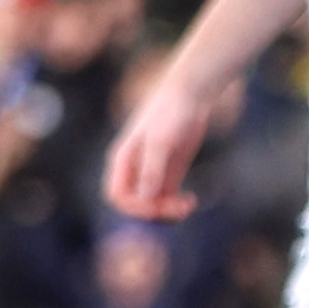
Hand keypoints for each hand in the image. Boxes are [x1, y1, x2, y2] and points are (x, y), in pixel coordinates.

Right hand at [99, 69, 213, 221]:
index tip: (157, 207)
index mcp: (123, 160)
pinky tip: (191, 201)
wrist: (189, 95)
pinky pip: (167, 198)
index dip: (134, 207)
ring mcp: (152, 171)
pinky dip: (177, 205)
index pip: (117, 195)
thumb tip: (145, 199)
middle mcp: (134, 169)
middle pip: (135, 204)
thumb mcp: (160, 141)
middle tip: (179, 209)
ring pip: (152, 204)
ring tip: (188, 207)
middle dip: (154, 212)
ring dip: (167, 212)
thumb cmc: (170, 113)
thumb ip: (151, 170)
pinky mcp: (170, 172)